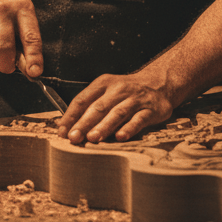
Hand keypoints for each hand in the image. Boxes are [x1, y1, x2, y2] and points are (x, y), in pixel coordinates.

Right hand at [0, 0, 42, 75]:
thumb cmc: (4, 9)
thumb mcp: (20, 18)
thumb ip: (27, 43)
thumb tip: (32, 71)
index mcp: (22, 8)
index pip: (30, 36)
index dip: (33, 57)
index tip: (35, 72)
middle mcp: (3, 10)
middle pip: (5, 49)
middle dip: (7, 65)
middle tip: (8, 66)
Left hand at [57, 73, 173, 144]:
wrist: (159, 84)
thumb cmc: (126, 92)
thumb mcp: (108, 90)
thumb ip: (91, 106)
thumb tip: (69, 127)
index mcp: (104, 83)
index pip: (83, 99)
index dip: (71, 115)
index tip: (62, 130)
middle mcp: (119, 89)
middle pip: (98, 107)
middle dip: (84, 123)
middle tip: (74, 138)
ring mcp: (135, 99)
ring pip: (117, 113)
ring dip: (104, 126)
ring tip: (92, 138)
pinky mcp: (150, 109)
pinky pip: (138, 119)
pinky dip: (129, 128)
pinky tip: (120, 137)